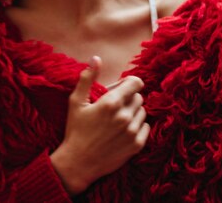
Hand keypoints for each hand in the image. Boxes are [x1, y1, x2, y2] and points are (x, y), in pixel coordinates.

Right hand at [50, 56, 149, 194]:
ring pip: (142, 111)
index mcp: (111, 102)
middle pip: (138, 97)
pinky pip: (146, 127)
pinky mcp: (136, 145)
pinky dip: (137, 126)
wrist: (78, 163)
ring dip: (133, 111)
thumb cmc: (75, 130)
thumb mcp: (76, 101)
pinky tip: (123, 130)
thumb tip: (96, 58)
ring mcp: (132, 132)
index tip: (122, 87)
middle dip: (128, 97)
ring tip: (117, 118)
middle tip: (113, 105)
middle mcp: (124, 116)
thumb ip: (88, 77)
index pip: (136, 83)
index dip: (130, 82)